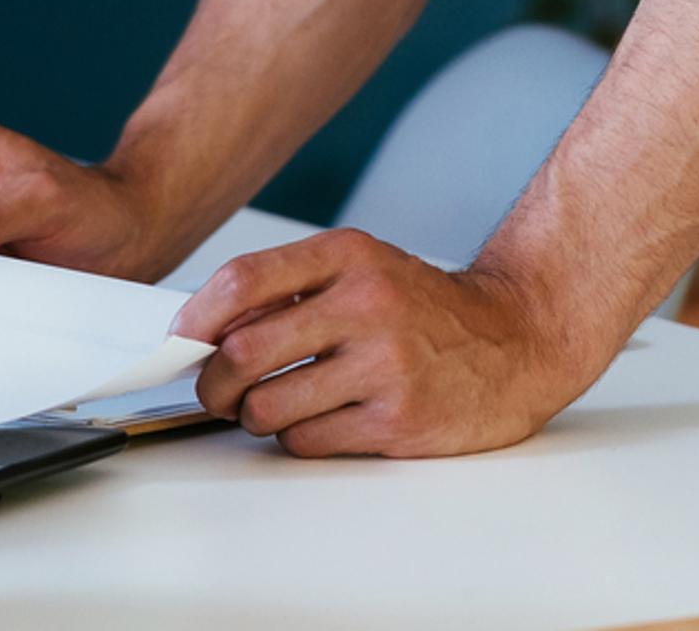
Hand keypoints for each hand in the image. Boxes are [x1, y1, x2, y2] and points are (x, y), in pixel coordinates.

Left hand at [174, 227, 597, 456]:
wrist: (515, 342)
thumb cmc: (425, 312)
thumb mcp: (366, 270)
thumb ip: (293, 289)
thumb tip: (202, 328)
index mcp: (351, 256)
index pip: (243, 280)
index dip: (196, 318)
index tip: (183, 340)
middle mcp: (368, 303)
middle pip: (242, 352)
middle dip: (215, 382)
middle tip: (220, 390)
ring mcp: (384, 364)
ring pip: (266, 407)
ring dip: (258, 417)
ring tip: (283, 405)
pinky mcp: (396, 420)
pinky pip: (305, 441)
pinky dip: (300, 438)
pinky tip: (328, 420)